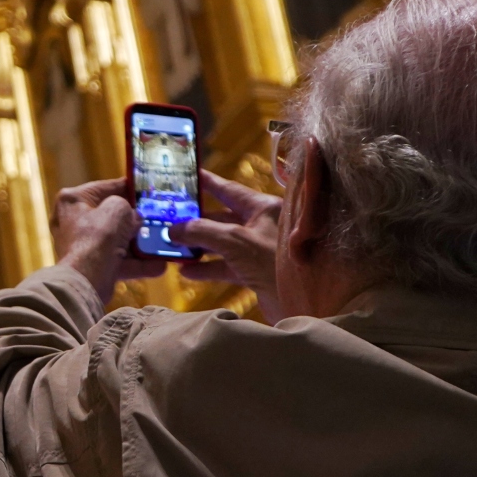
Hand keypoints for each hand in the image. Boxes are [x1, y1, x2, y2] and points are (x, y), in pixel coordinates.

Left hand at [51, 179, 165, 304]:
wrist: (87, 279)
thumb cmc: (98, 236)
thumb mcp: (118, 209)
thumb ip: (129, 207)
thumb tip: (135, 218)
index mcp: (73, 200)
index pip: (105, 188)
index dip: (128, 187)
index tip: (146, 190)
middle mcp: (73, 221)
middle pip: (111, 216)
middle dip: (135, 220)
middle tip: (157, 218)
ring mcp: (82, 245)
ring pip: (117, 240)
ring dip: (140, 244)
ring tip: (162, 243)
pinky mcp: (91, 266)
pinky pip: (117, 260)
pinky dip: (137, 263)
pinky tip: (159, 266)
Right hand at [170, 169, 283, 318]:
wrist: (305, 300)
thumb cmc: (275, 261)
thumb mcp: (234, 240)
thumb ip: (202, 231)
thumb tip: (175, 229)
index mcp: (264, 208)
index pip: (230, 190)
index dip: (208, 183)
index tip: (188, 176)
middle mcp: (263, 225)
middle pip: (223, 218)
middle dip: (196, 222)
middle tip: (171, 219)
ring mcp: (259, 249)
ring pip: (223, 244)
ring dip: (199, 247)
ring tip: (174, 248)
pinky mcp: (257, 272)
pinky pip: (227, 266)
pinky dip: (208, 268)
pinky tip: (188, 272)